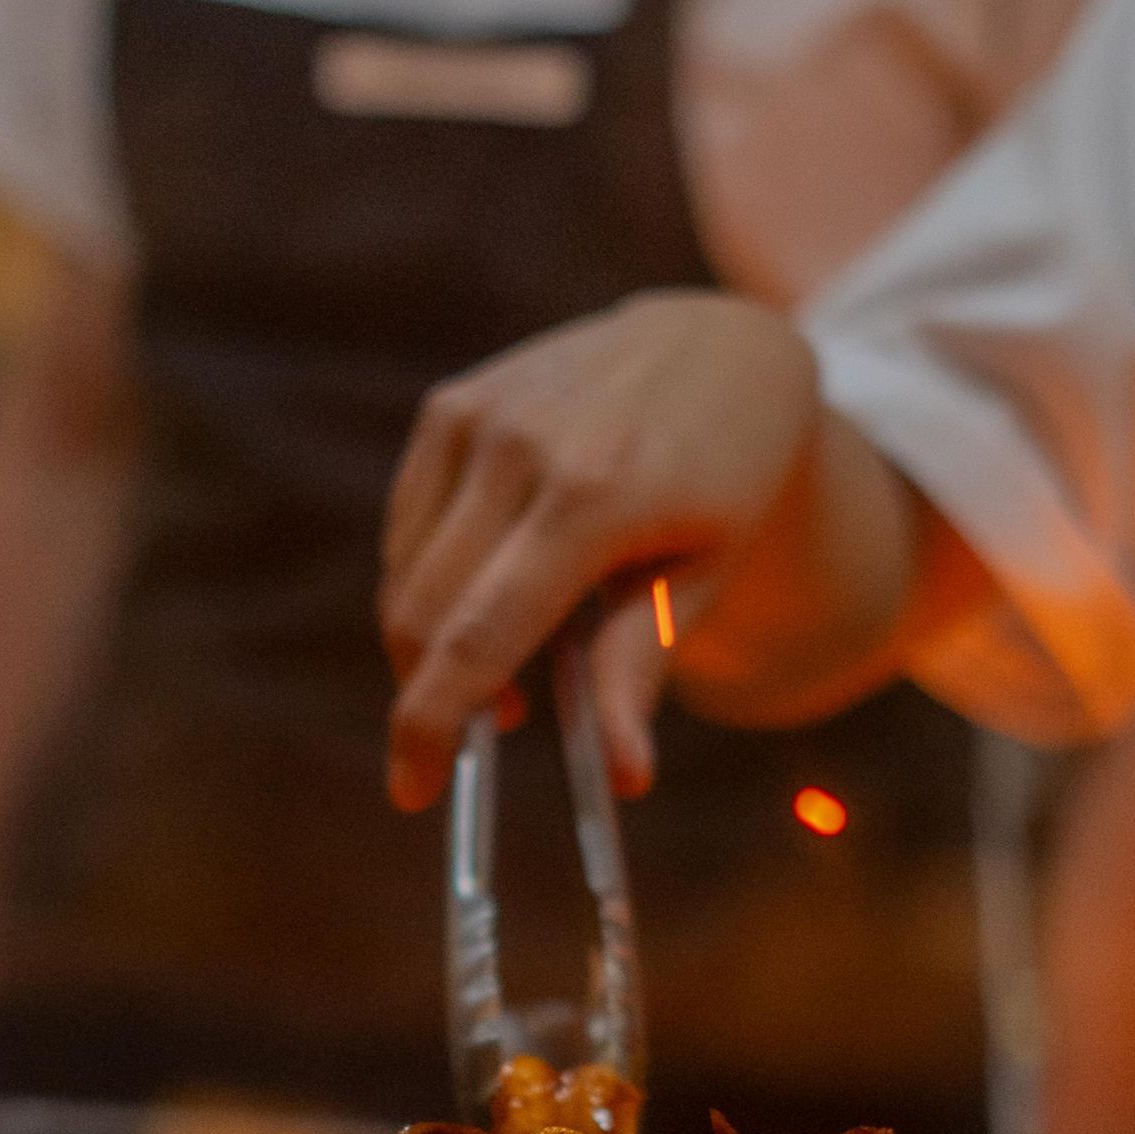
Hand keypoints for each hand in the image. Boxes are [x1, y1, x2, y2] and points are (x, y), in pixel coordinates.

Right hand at [379, 290, 823, 812]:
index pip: (479, 635)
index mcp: (593, 497)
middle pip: (425, 612)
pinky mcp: (454, 403)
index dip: (431, 723)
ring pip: (407, 573)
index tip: (414, 789)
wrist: (717, 345)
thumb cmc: (727, 476)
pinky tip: (493, 587)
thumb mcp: (707, 572)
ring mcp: (478, 416)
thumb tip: (623, 778)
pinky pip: (410, 524)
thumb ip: (642, 665)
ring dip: (434, 640)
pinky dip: (432, 579)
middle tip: (481, 738)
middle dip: (429, 693)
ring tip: (512, 662)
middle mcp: (520, 447)